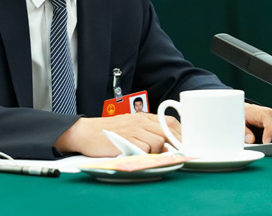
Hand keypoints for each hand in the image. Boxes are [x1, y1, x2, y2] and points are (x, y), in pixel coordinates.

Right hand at [54, 113, 180, 156]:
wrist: (86, 132)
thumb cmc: (107, 132)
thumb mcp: (130, 128)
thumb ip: (147, 133)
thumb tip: (166, 147)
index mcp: (143, 117)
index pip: (170, 121)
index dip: (180, 133)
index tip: (185, 143)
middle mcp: (140, 121)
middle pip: (167, 130)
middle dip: (175, 143)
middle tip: (175, 153)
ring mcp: (134, 130)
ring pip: (158, 141)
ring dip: (157, 150)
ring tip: (146, 153)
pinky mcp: (127, 140)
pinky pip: (146, 148)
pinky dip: (146, 154)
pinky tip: (137, 154)